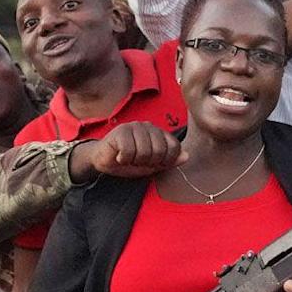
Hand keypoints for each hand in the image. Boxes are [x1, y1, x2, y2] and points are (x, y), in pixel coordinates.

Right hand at [70, 122, 187, 182]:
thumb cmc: (130, 162)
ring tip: (128, 158)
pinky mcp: (121, 130)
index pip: (174, 147)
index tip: (153, 164)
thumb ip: (170, 161)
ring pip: (144, 152)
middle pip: (159, 151)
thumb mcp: (153, 166)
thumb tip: (187, 156)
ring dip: (134, 161)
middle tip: (137, 161)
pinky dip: (123, 159)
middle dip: (148, 162)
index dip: (165, 161)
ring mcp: (135, 126)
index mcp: (160, 133)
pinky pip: (129, 151)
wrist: (104, 161)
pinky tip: (119, 156)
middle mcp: (149, 126)